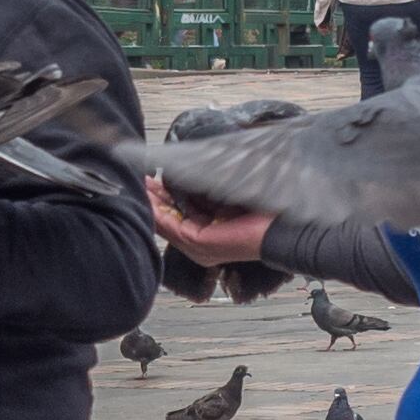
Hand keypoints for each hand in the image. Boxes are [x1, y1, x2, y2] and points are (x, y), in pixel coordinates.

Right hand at [150, 186, 271, 264]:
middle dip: (152, 198)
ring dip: (150, 204)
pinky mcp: (198, 243)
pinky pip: (171, 227)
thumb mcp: (230, 197)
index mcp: (209, 229)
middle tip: (139, 181)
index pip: (179, 212)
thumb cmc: (264, 211)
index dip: (163, 195)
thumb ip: (210, 191)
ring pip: (165, 222)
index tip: (151, 179)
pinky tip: (148, 200)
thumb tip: (193, 175)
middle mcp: (200, 240)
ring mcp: (198, 244)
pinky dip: (157, 213)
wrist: (282, 226)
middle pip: (168, 218)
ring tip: (138, 187)